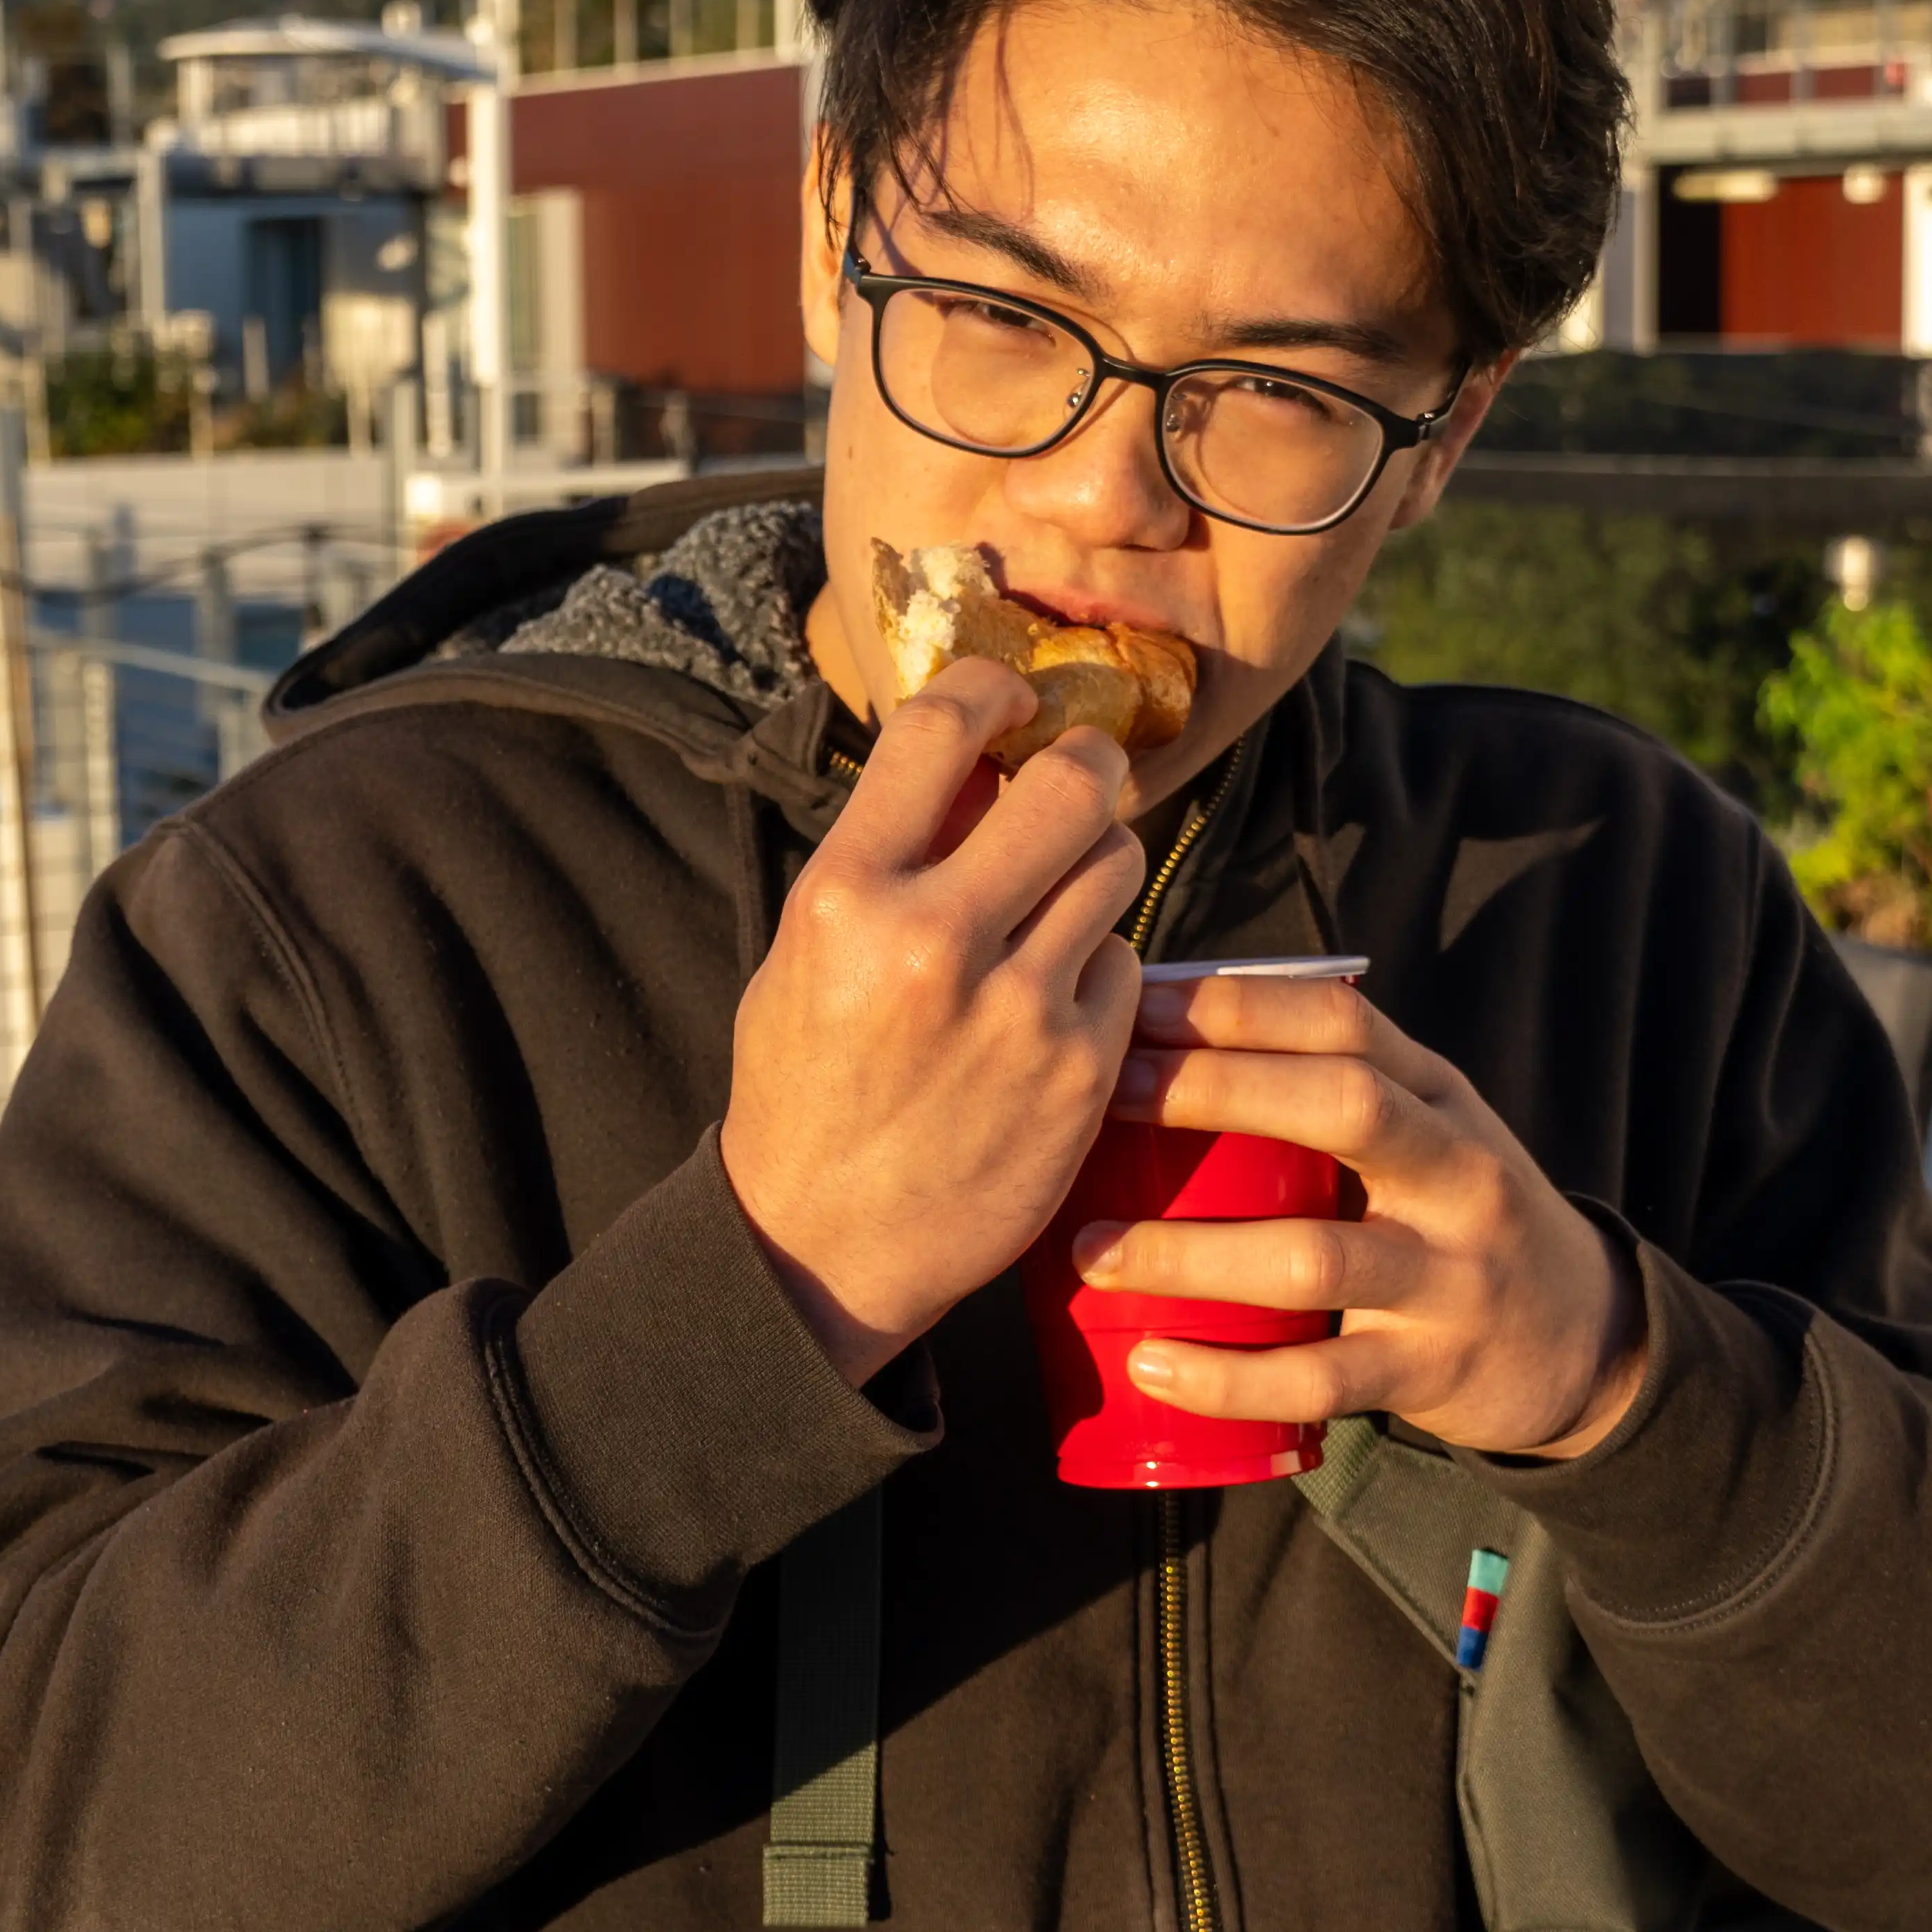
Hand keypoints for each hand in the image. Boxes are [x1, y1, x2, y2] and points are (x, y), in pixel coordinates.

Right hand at [722, 660, 1144, 1385]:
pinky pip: (1124, 964)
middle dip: (1084, 769)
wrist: (824, 1242)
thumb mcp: (807, 952)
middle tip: (1074, 785)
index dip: (992, 689)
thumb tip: (983, 757)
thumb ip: (889, 854)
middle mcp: (933, 941)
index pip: (941, 727)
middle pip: (1070, 784)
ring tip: (1052, 909)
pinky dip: (1099, 969)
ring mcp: (1017, 1009)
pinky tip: (1054, 1005)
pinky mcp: (1079, 1071)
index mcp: (846, 897)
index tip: (1010, 700)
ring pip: (1115, 865)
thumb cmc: (808, 1083)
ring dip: (1093, 870)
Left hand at [1075, 973, 1646, 1460]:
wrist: (1586, 1342)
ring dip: (1189, 1254)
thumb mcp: (1426, 1129)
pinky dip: (1229, 1376)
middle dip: (1215, 1091)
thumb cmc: (1458, 1217)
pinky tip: (1152, 1364)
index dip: (1236, 1004)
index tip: (1137, 1004)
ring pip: (1313, 1255)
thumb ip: (1331, 1084)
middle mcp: (1456, 1174)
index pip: (1343, 1022)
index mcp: (1440, 1097)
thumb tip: (1166, 1036)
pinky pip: (1321, 1378)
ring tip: (1091, 1251)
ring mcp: (1450, 1277)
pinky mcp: (1431, 1370)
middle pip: (1342, 1108)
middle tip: (1106, 1097)